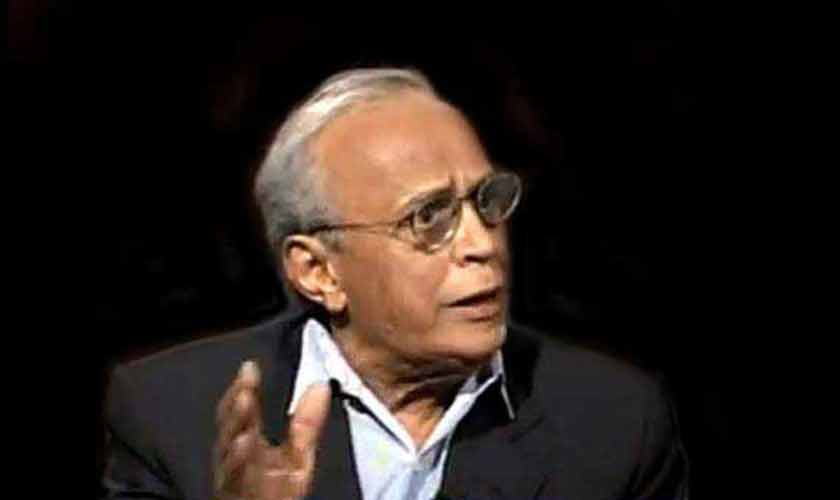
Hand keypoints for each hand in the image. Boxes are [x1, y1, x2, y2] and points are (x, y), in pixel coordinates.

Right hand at [214, 360, 330, 499]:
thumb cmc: (277, 491)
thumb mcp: (297, 454)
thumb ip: (306, 423)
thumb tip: (319, 386)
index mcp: (248, 445)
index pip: (241, 413)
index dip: (243, 389)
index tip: (249, 368)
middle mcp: (236, 460)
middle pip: (231, 430)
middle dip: (236, 408)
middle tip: (245, 389)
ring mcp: (235, 480)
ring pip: (230, 455)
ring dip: (236, 430)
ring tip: (243, 406)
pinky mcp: (238, 497)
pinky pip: (237, 481)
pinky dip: (238, 463)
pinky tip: (244, 444)